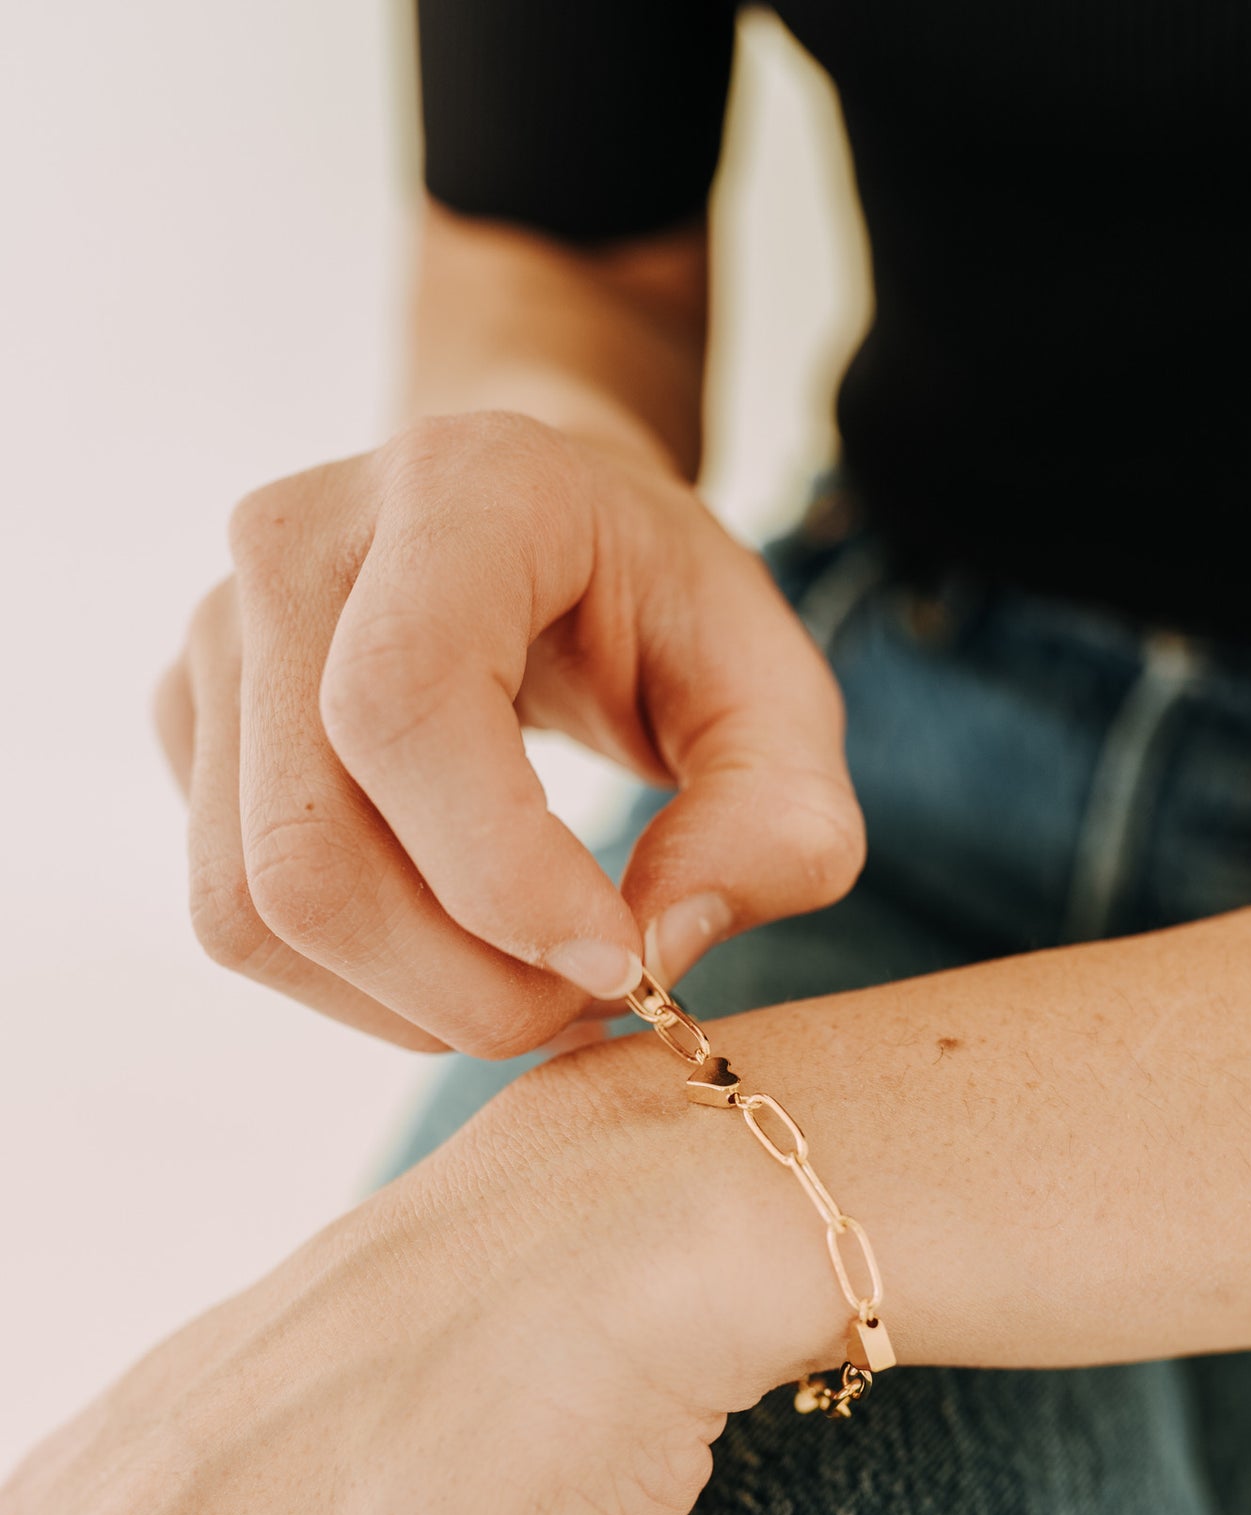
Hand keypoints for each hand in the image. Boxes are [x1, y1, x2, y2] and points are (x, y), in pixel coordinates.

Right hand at [154, 411, 862, 1056]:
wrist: (539, 517)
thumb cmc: (657, 601)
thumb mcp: (778, 691)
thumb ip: (781, 821)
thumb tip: (661, 953)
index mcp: (458, 490)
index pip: (400, 704)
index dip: (501, 876)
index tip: (622, 962)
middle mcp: (297, 545)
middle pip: (309, 850)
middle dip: (466, 986)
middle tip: (593, 997)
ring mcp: (217, 634)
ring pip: (253, 911)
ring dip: (410, 1003)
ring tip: (533, 983)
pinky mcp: (186, 718)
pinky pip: (238, 917)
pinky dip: (360, 984)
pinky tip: (460, 948)